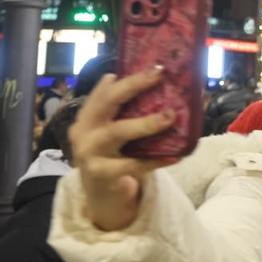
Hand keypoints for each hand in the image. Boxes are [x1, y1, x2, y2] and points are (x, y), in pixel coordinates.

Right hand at [69, 68, 179, 231]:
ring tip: (170, 116)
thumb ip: (117, 107)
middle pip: (107, 104)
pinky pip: (133, 165)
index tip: (157, 67)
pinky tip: (176, 155)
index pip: (105, 91)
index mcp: (87, 117)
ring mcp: (90, 154)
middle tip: (159, 76)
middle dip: (133, 87)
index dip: (129, 78)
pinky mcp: (101, 174)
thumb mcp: (110, 129)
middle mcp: (84, 132)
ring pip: (118, 132)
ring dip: (146, 123)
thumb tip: (129, 75)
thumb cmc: (111, 154)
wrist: (99, 194)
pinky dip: (156, 160)